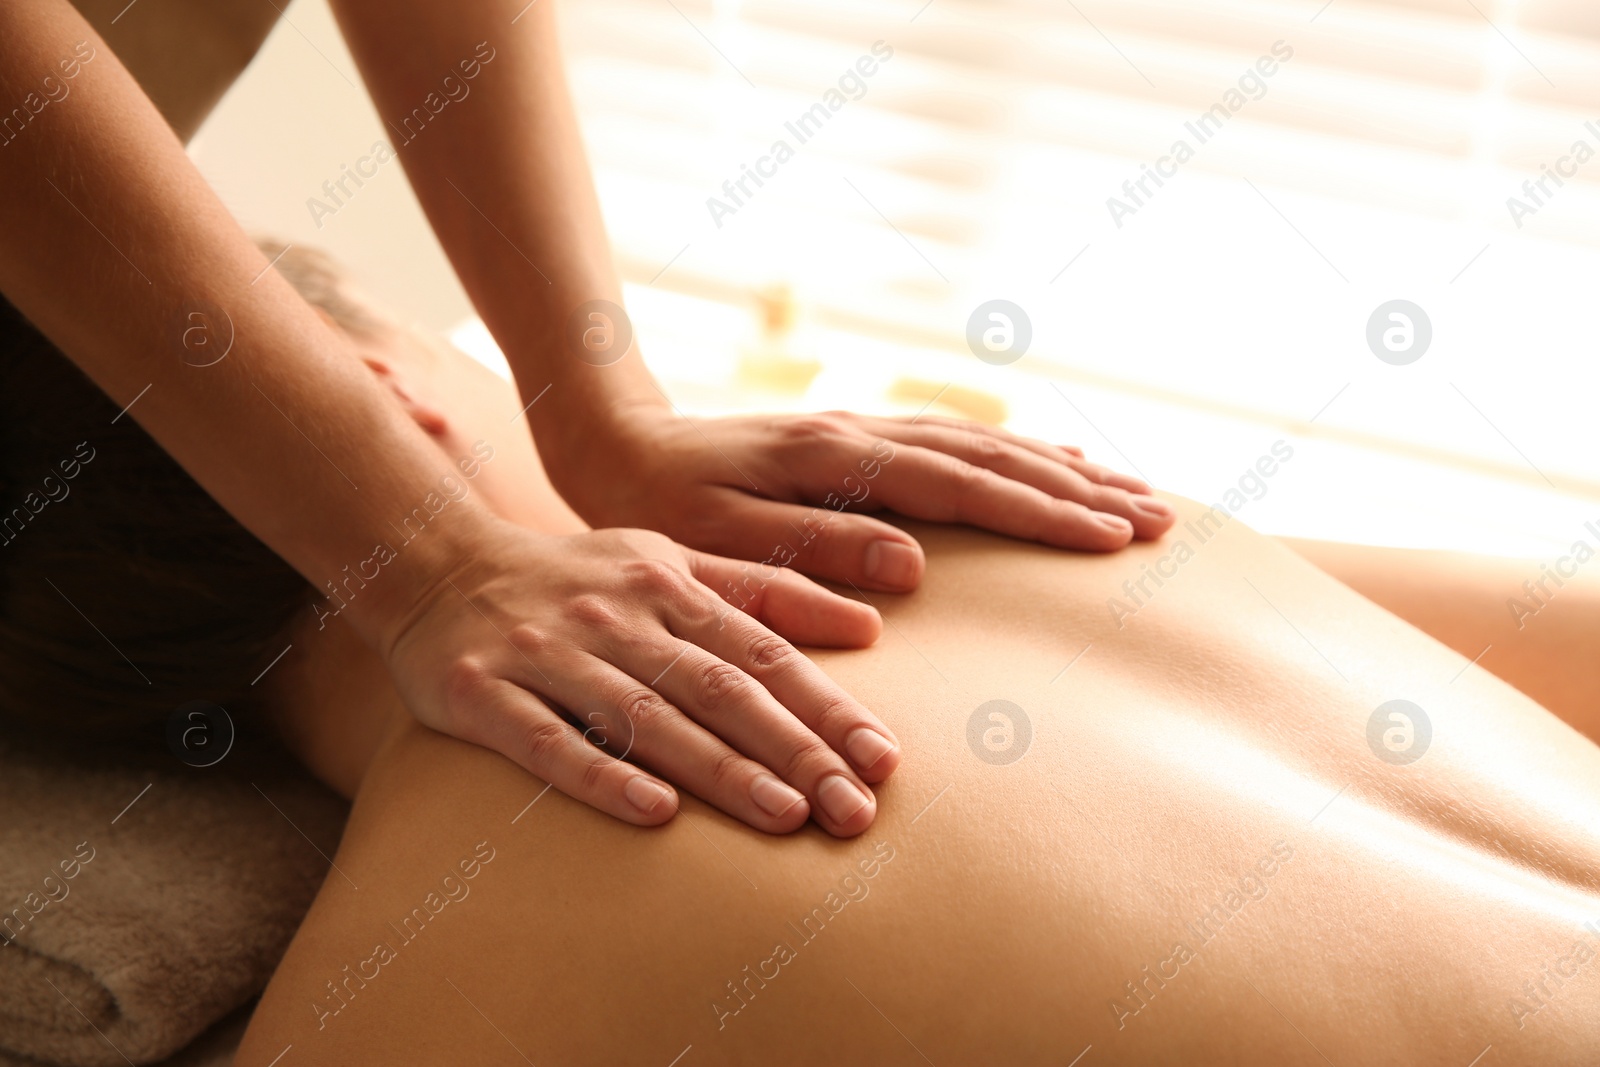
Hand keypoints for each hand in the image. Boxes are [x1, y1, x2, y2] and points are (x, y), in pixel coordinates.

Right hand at [381, 518, 898, 835]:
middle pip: (720, 688)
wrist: (434, 563)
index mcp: (667, 586)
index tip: (883, 759)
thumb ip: (761, 591)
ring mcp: (548, 654)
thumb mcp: (667, 561)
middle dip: (795, 751)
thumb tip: (868, 624)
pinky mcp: (484, 694)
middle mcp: (616, 617)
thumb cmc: (575, 578)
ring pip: (647, 717)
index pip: (763, 652)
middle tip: (855, 810)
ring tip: (786, 817)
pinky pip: (548, 742)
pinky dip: (604, 774)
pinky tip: (657, 814)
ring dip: (721, 768)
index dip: (826, 706)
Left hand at [553, 406, 1177, 590]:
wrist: (615, 440)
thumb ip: (811, 554)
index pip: (962, 487)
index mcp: (836, 458)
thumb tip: (911, 572)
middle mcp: (863, 432)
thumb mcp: (719, 541)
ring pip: (985, 444)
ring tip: (1135, 492)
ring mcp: (865, 429)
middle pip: (993, 458)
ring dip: (1062, 469)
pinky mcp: (860, 438)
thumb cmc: (660, 504)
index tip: (1113, 538)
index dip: (1042, 514)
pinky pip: (957, 440)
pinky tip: (1057, 459)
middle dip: (1080, 491)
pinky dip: (1016, 452)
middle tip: (1158, 519)